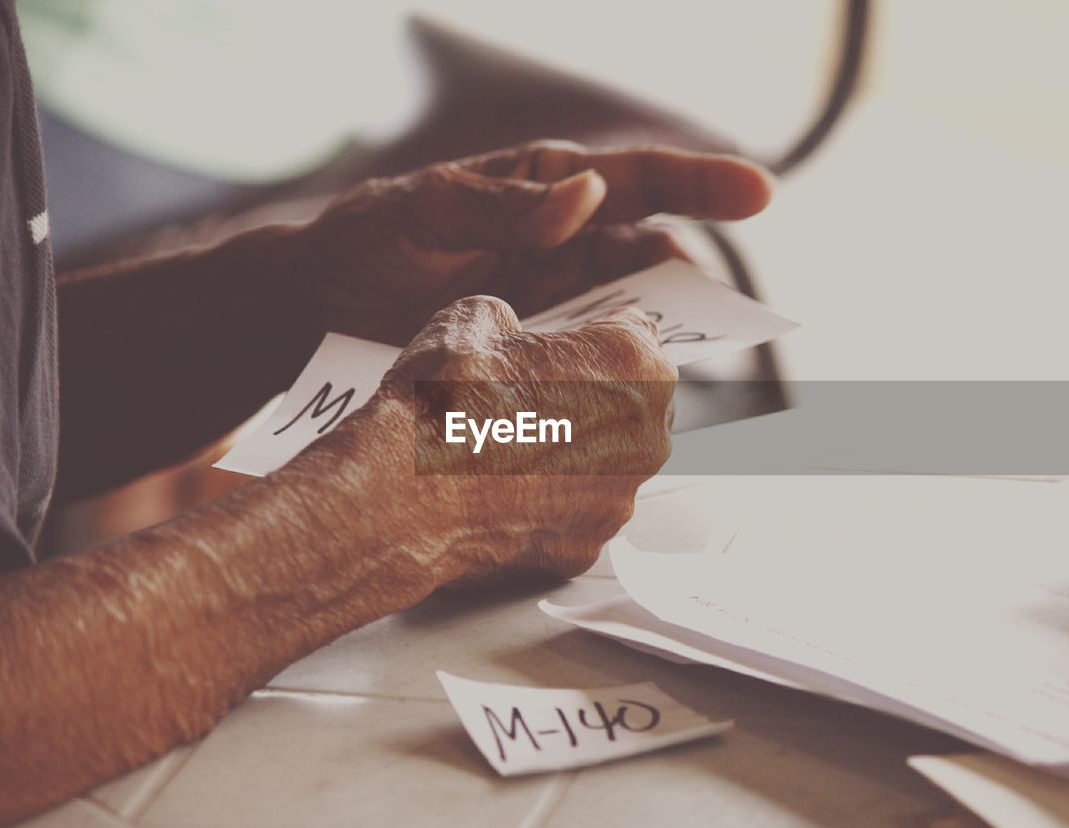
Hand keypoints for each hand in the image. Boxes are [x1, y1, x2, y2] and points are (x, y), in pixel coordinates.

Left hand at [283, 140, 772, 344]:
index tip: (760, 191)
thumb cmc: (363, 242)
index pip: (638, 179)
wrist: (308, 314)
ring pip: (627, 321)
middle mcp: (562, 244)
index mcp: (545, 187)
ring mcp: (552, 304)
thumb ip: (501, 205)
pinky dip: (608, 384)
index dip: (702, 184)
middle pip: (649, 260)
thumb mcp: (425, 210)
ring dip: (651, 345)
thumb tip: (584, 198)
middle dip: (687, 287)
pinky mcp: (535, 357)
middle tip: (717, 317)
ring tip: (666, 372)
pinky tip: (617, 405)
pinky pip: (589, 367)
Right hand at [292, 294, 675, 593]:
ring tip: (503, 451)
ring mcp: (618, 501)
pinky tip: (497, 494)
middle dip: (588, 402)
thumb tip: (505, 335)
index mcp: (634, 366)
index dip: (588, 339)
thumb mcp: (472, 320)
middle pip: (629, 409)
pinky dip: (543, 507)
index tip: (561, 350)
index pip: (634, 335)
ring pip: (603, 468)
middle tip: (526, 401)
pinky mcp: (584, 549)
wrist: (405, 493)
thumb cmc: (444, 402)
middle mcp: (646, 438)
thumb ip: (512, 325)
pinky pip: (571, 517)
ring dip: (567, 458)